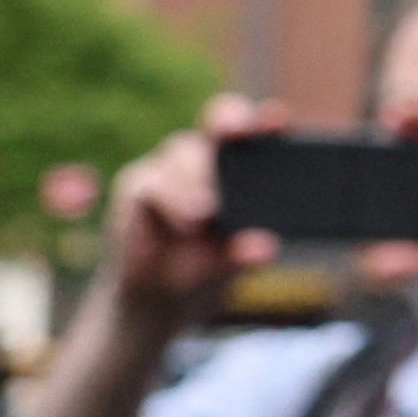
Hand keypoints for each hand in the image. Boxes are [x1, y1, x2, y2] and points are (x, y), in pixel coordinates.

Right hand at [100, 96, 282, 332]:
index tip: (278, 118)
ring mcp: (171, 168)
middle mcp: (207, 158)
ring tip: (206, 213)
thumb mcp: (233, 263)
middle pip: (219, 122)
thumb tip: (265, 248)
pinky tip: (185, 221)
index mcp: (244, 168)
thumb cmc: (209, 267)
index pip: (259, 132)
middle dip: (230, 121)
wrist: (160, 298)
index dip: (267, 121)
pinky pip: (152, 183)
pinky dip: (171, 199)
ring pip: (184, 152)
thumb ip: (247, 253)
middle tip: (236, 133)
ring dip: (196, 178)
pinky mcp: (139, 186)